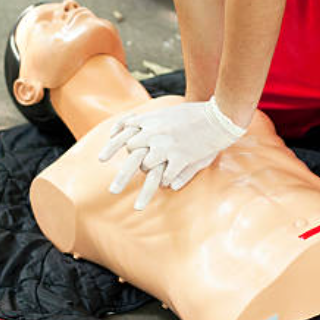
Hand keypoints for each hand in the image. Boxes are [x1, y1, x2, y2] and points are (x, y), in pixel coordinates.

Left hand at [98, 97, 246, 209]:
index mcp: (150, 122)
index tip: (100, 159)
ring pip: (148, 170)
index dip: (111, 147)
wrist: (218, 116)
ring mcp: (167, 146)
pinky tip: (168, 188)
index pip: (124, 134)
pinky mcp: (181, 157)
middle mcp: (154, 134)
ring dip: (146, 185)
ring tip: (138, 207)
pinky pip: (168, 176)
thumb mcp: (168, 113)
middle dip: (122, 176)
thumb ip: (148, 122)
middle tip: (112, 192)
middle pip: (131, 157)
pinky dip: (167, 183)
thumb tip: (131, 129)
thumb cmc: (194, 114)